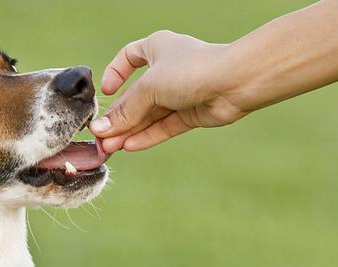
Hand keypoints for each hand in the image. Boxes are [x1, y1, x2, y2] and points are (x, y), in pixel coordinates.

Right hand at [90, 30, 246, 152]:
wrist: (236, 82)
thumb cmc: (192, 69)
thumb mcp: (149, 87)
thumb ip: (126, 111)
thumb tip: (102, 130)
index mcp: (157, 47)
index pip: (129, 57)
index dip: (115, 73)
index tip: (107, 92)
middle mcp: (169, 69)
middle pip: (137, 95)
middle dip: (119, 116)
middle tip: (101, 136)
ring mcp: (181, 92)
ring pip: (150, 114)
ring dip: (130, 130)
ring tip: (110, 148)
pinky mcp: (192, 113)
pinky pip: (164, 126)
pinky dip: (147, 136)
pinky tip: (130, 147)